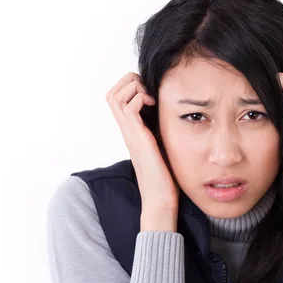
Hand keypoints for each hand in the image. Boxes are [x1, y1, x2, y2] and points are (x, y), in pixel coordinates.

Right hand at [106, 72, 178, 213]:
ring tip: (152, 101)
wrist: (160, 198)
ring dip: (135, 90)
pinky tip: (156, 109)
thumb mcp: (160, 144)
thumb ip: (158, 129)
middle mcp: (126, 129)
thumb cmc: (163, 175)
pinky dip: (142, 100)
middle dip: (130, 83)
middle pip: (112, 93)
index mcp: (130, 130)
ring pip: (116, 96)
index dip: (129, 87)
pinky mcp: (137, 138)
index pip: (115, 97)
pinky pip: (130, 107)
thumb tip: (170, 115)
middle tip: (150, 94)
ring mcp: (129, 133)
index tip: (150, 94)